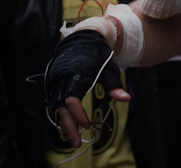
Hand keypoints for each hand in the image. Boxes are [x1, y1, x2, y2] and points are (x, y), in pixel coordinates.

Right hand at [45, 30, 129, 146]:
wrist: (84, 38)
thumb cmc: (98, 54)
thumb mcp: (109, 69)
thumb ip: (114, 86)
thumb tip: (127, 99)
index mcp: (74, 75)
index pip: (71, 100)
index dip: (78, 114)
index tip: (87, 125)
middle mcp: (61, 79)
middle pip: (60, 109)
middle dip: (69, 128)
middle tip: (77, 143)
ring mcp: (55, 81)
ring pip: (55, 108)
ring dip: (64, 124)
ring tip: (73, 138)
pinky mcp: (53, 83)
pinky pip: (54, 103)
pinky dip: (60, 115)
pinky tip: (68, 126)